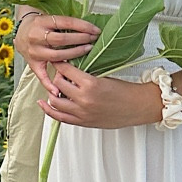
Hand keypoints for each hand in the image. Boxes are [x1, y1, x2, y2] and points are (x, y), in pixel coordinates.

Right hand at [17, 12, 100, 89]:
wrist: (20, 33)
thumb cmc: (39, 25)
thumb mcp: (49, 18)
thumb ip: (65, 23)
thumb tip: (89, 27)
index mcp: (42, 22)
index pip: (66, 22)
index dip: (83, 26)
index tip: (95, 30)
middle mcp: (36, 36)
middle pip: (61, 39)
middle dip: (80, 39)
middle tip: (93, 40)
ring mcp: (34, 51)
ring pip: (56, 56)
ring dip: (74, 55)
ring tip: (87, 52)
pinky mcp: (32, 63)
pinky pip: (41, 75)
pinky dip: (49, 84)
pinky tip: (58, 91)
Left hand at [38, 64, 161, 130]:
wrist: (137, 107)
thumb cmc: (126, 92)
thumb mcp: (105, 76)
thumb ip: (86, 75)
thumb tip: (70, 69)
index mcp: (90, 84)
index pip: (65, 70)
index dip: (60, 63)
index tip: (57, 60)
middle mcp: (84, 100)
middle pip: (57, 84)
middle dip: (56, 76)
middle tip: (60, 72)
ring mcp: (82, 113)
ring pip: (55, 101)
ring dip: (52, 92)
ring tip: (55, 86)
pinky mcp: (82, 122)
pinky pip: (59, 117)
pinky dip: (49, 110)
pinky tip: (44, 103)